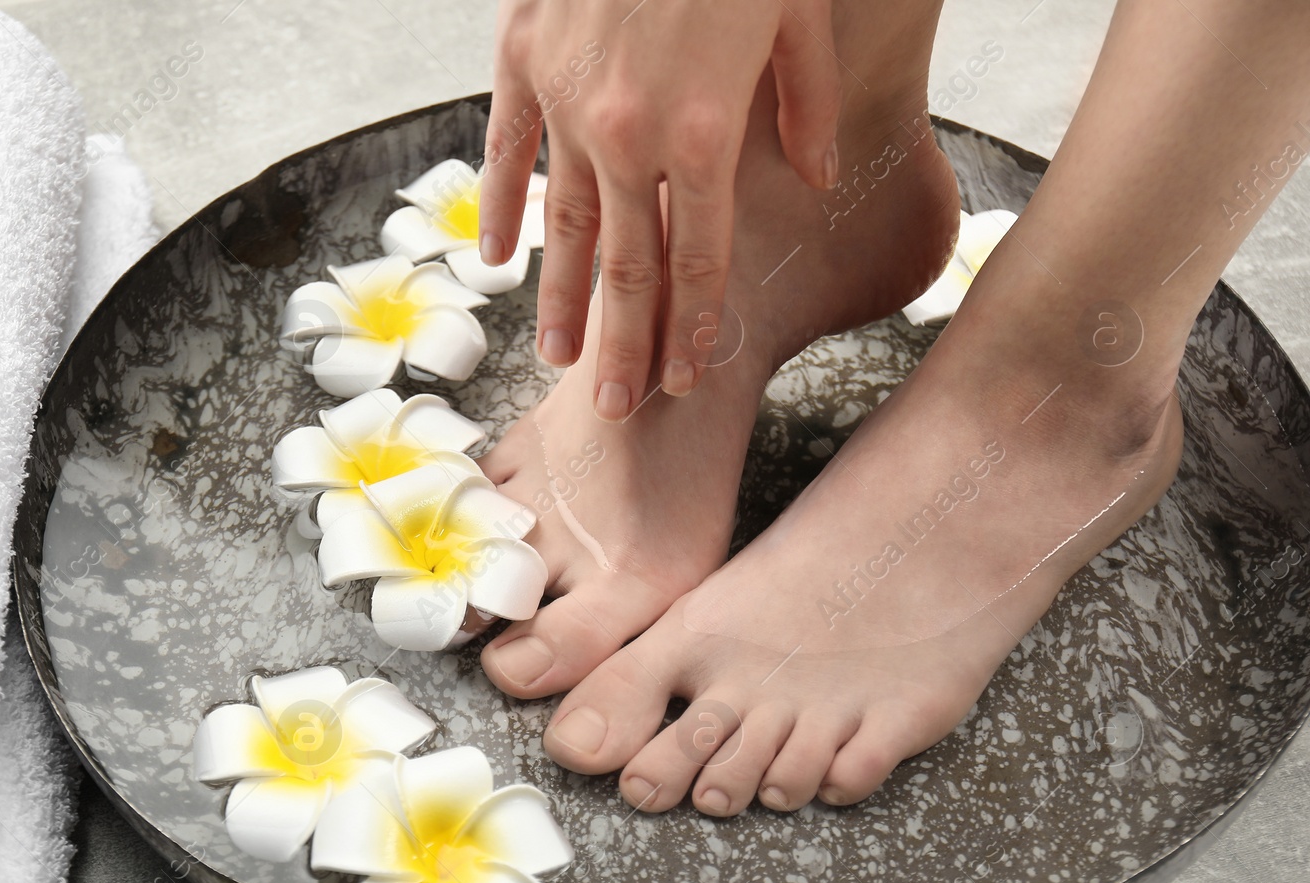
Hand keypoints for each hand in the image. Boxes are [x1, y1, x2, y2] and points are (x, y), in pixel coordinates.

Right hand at [480, 0, 841, 419]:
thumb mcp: (802, 16)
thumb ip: (809, 107)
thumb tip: (817, 181)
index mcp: (704, 131)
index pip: (696, 258)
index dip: (690, 326)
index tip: (680, 379)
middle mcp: (628, 132)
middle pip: (627, 265)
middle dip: (624, 345)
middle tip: (616, 410)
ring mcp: (565, 98)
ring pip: (563, 223)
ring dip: (563, 298)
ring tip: (559, 359)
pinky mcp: (521, 57)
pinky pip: (504, 152)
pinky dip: (499, 210)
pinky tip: (498, 264)